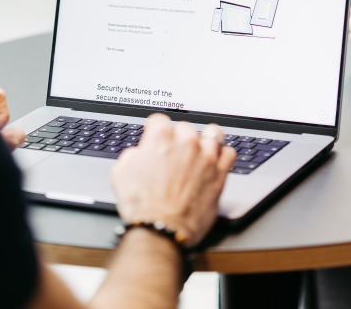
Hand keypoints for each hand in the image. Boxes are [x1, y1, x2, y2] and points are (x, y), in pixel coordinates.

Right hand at [111, 114, 235, 247]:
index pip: (159, 120)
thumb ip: (133, 155)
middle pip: (185, 127)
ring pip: (213, 134)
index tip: (156, 137)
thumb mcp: (121, 173)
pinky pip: (229, 153)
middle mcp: (186, 142)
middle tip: (174, 154)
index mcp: (160, 138)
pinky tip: (216, 162)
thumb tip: (140, 153)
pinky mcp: (220, 174)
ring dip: (205, 141)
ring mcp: (205, 157)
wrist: (160, 229)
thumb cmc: (141, 206)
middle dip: (179, 138)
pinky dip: (223, 155)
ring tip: (200, 151)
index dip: (155, 130)